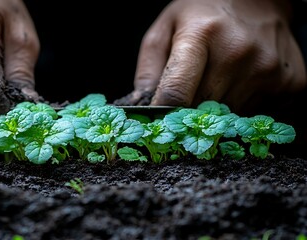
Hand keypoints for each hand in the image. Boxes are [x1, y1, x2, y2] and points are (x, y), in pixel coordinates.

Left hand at [118, 0, 305, 112]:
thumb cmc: (203, 15)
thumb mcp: (165, 28)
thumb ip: (148, 69)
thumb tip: (142, 107)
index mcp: (200, 35)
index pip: (176, 93)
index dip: (162, 113)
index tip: (158, 120)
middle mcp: (237, 52)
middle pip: (200, 110)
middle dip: (189, 109)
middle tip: (190, 94)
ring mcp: (267, 69)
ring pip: (228, 116)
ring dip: (217, 107)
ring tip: (219, 79)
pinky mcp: (290, 82)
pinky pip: (256, 113)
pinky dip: (244, 105)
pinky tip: (242, 81)